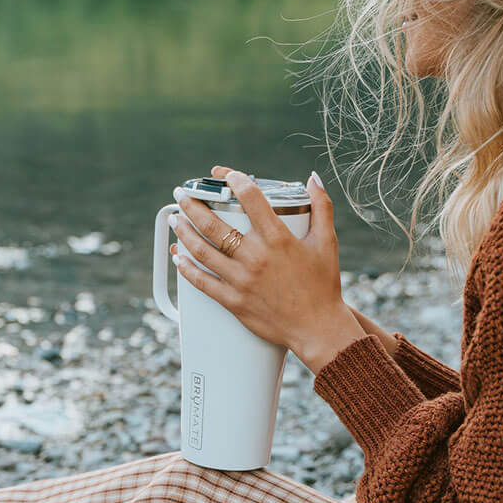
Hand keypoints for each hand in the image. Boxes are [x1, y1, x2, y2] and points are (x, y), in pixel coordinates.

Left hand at [170, 166, 366, 373]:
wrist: (317, 328)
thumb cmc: (323, 285)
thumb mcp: (327, 242)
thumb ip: (322, 207)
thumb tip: (312, 178)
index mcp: (278, 239)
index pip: (250, 198)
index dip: (234, 180)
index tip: (223, 173)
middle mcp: (256, 257)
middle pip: (213, 224)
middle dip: (193, 204)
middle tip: (182, 193)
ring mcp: (241, 280)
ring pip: (202, 251)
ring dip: (183, 231)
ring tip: (175, 217)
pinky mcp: (233, 301)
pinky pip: (202, 282)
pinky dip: (186, 268)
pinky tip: (176, 255)